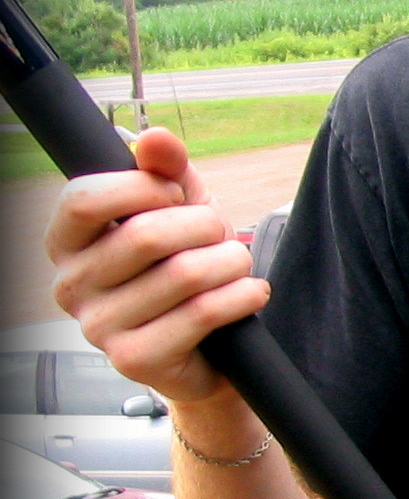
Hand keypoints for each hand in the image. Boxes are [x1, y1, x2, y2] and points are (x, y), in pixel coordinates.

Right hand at [46, 125, 268, 404]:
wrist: (209, 346)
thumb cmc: (184, 267)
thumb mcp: (178, 209)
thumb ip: (166, 169)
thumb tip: (155, 139)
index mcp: (67, 242)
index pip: (84, 199)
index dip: (145, 188)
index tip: (178, 197)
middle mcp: (71, 286)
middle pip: (146, 235)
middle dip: (206, 227)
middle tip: (220, 237)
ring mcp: (98, 327)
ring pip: (184, 274)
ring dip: (231, 263)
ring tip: (236, 267)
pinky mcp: (135, 360)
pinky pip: (202, 313)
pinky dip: (242, 296)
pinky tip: (249, 293)